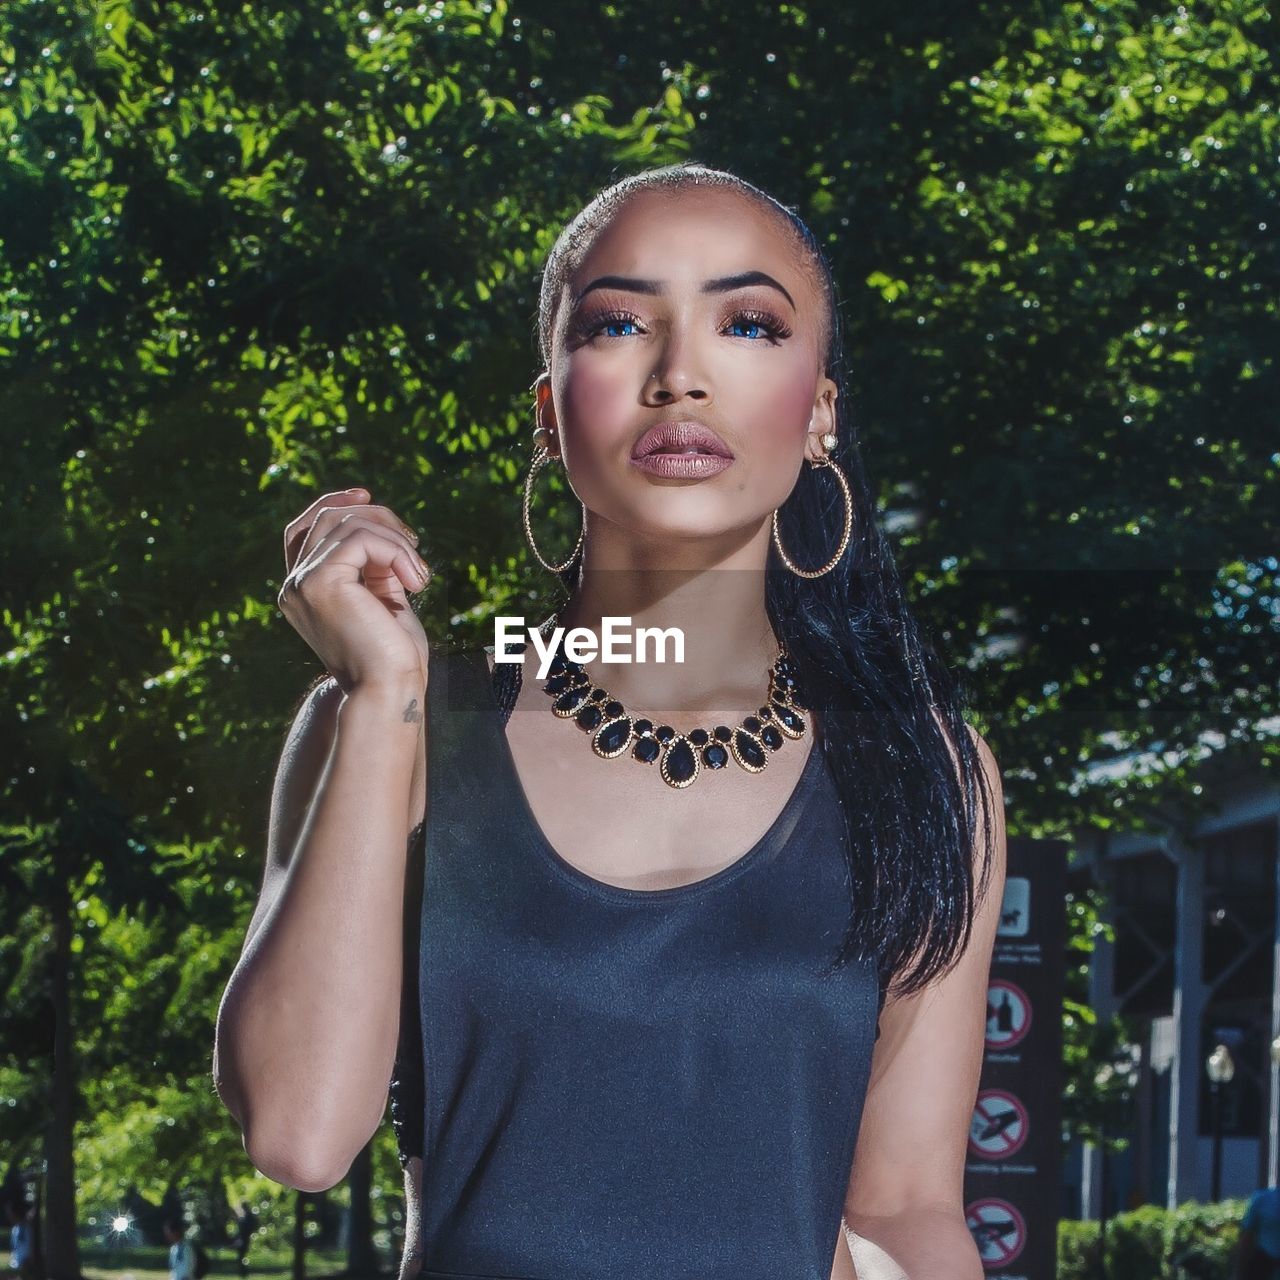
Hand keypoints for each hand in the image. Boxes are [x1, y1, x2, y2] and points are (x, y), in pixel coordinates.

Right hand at [278, 487, 431, 692]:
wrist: (390, 689)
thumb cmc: (393, 655)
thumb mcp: (384, 598)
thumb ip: (374, 564)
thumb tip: (382, 527)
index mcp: (303, 590)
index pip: (304, 529)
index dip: (333, 504)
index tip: (367, 496)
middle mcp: (294, 585)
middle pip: (329, 518)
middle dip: (378, 519)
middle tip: (414, 544)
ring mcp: (301, 583)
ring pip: (347, 523)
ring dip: (395, 539)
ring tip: (418, 574)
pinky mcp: (320, 582)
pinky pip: (361, 538)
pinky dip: (396, 551)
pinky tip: (415, 582)